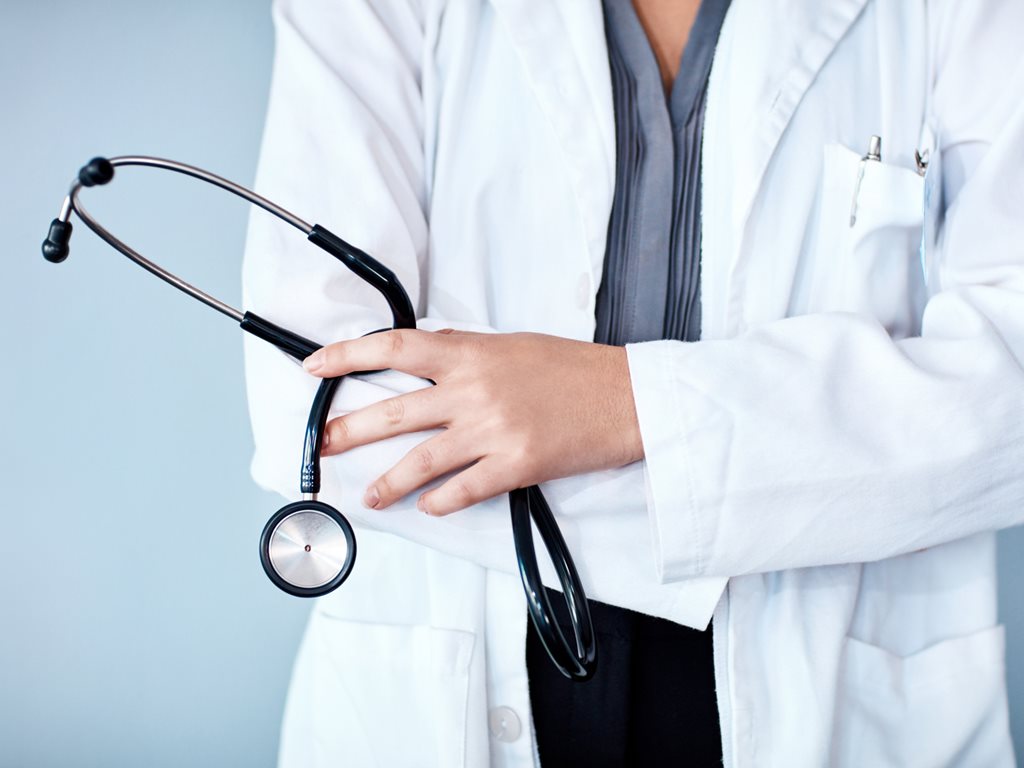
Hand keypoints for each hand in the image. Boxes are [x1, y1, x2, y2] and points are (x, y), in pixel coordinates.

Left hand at [302, 329, 643, 515]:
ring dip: (388, 483)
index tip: (315, 367)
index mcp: (472, 353)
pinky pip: (464, 490)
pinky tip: (428, 508)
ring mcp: (494, 430)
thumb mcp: (514, 344)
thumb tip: (429, 350)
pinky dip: (440, 502)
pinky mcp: (516, 465)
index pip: (394, 348)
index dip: (347, 356)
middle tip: (322, 448)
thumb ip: (467, 350)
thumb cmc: (574, 368)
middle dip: (349, 431)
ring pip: (422, 460)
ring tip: (369, 497)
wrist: (628, 397)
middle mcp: (474, 390)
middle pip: (395, 412)